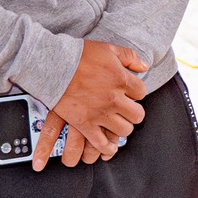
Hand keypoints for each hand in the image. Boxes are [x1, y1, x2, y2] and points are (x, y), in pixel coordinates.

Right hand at [36, 41, 146, 169]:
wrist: (53, 65)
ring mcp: (100, 113)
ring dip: (122, 128)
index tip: (129, 93)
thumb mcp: (109, 49)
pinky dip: (107, 148)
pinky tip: (109, 148)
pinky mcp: (85, 124)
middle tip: (126, 111)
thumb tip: (144, 67)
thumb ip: (130, 57)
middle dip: (133, 113)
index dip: (136, 93)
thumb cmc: (79, 55)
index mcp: (121, 80)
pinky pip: (101, 143)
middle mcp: (114, 99)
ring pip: (123, 130)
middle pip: (137, 115)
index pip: (141, 92)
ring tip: (117, 124)